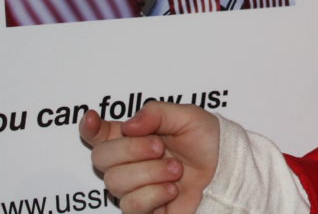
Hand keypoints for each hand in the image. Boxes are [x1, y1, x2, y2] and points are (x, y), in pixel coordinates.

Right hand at [80, 103, 219, 213]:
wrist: (228, 171)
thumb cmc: (209, 142)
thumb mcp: (188, 116)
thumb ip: (157, 113)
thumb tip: (128, 126)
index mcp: (135, 135)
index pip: (100, 133)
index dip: (89, 127)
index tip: (92, 119)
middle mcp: (130, 162)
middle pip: (100, 157)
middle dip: (131, 149)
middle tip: (160, 147)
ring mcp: (135, 188)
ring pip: (115, 182)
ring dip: (150, 172)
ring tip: (176, 169)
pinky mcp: (144, 211)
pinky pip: (131, 205)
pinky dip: (154, 194)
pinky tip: (173, 189)